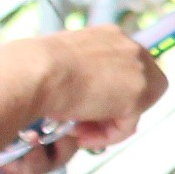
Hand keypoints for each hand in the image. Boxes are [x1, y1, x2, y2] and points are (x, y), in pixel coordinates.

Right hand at [0, 24, 172, 173]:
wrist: (35, 72)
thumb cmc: (36, 67)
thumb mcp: (64, 64)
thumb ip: (85, 74)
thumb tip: (86, 95)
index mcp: (111, 36)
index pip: (126, 70)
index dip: (110, 94)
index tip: (86, 107)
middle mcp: (131, 48)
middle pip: (137, 90)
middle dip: (111, 110)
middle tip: (82, 122)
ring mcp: (139, 70)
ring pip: (134, 109)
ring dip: (105, 125)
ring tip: (75, 130)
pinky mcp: (138, 95)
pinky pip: (127, 127)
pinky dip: (105, 137)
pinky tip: (81, 135)